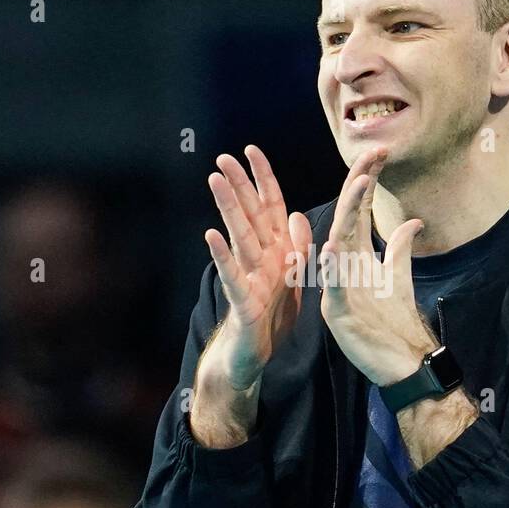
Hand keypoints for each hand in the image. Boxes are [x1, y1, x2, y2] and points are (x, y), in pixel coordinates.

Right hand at [201, 145, 312, 389]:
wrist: (254, 357)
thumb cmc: (270, 317)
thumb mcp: (294, 279)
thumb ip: (297, 246)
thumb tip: (297, 213)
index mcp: (276, 251)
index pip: (270, 207)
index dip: (263, 179)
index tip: (251, 150)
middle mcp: (260, 260)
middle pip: (249, 216)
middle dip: (239, 185)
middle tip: (223, 157)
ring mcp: (249, 278)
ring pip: (239, 237)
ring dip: (227, 209)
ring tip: (215, 181)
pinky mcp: (243, 302)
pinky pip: (233, 276)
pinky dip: (222, 256)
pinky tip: (211, 235)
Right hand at [319, 146, 436, 385]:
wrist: (396, 363)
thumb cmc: (390, 323)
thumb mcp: (398, 277)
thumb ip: (400, 248)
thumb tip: (413, 221)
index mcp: (356, 256)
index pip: (358, 210)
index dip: (367, 181)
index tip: (380, 153)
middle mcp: (344, 266)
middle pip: (348, 216)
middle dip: (359, 184)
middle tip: (373, 154)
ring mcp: (339, 287)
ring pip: (339, 243)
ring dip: (348, 214)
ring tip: (359, 185)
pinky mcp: (339, 312)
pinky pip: (333, 287)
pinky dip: (332, 268)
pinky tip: (332, 247)